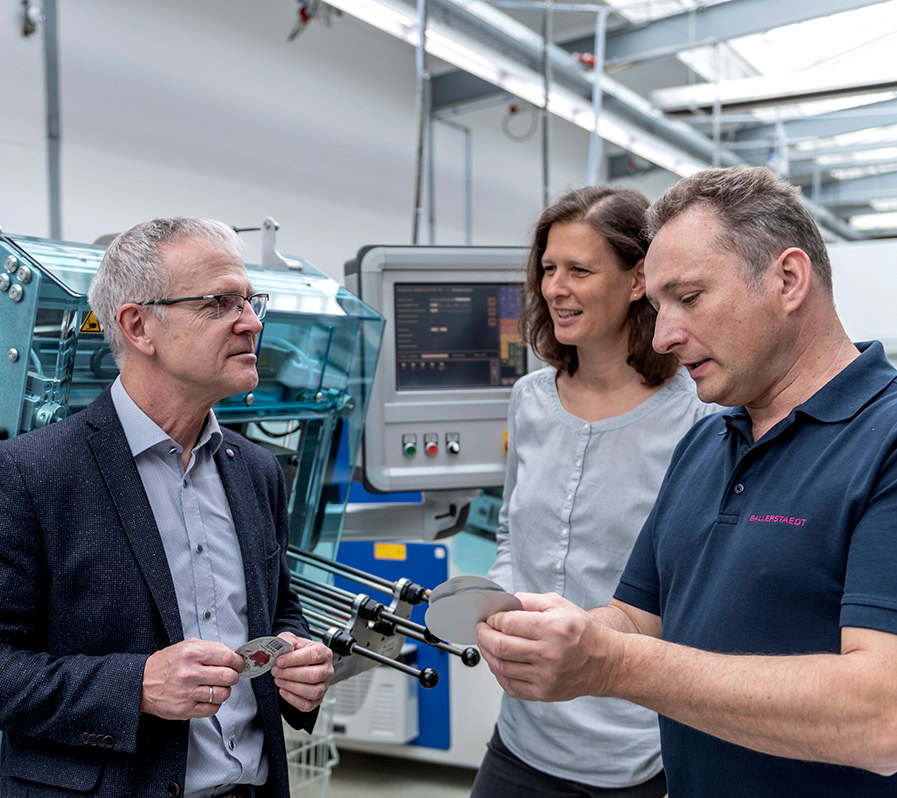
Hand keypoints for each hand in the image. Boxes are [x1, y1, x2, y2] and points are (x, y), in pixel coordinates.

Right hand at [140, 638, 243, 719]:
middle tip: (229, 676)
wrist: (140, 683)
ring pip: (223, 694)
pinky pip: (212, 709)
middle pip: (228, 677)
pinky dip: (215, 704)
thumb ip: (210, 648)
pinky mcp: (184, 709)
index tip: (239, 664)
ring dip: (224, 690)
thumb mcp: (186, 646)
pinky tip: (208, 697)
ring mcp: (187, 693)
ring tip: (217, 687)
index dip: (238, 662)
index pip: (227, 657)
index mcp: (192, 653)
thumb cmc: (166, 663)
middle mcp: (190, 673)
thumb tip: (233, 655)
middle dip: (233, 676)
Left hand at [271, 632, 333, 711]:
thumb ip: (286, 640)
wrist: (298, 662)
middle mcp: (327, 670)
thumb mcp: (292, 640)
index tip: (279, 661)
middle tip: (276, 671)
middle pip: (314, 675)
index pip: (313, 656)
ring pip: (313, 691)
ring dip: (292, 687)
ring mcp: (324, 686)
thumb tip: (281, 646)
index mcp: (324, 652)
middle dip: (291, 674)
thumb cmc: (297, 651)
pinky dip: (293, 699)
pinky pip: (307, 704)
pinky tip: (283, 690)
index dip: (295, 659)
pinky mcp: (317, 699)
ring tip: (278, 680)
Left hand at [475, 592, 621, 701]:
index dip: (493, 619)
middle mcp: (549, 654)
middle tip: (481, 629)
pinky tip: (499, 663)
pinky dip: (498, 673)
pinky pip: (510, 686)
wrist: (606, 663)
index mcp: (553, 629)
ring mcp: (545, 677)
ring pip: (501, 667)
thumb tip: (504, 604)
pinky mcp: (544, 693)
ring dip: (487, 654)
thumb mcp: (560, 604)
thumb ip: (529, 601)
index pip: (508, 624)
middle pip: (500, 647)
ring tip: (488, 644)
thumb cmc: (584, 632)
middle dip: (483, 636)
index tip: (491, 617)